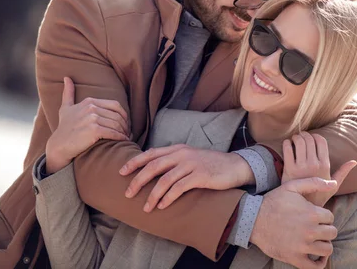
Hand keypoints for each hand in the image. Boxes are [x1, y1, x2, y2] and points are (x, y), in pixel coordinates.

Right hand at [45, 77, 129, 173]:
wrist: (59, 145)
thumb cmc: (64, 127)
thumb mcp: (66, 107)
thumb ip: (68, 93)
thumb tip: (66, 77)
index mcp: (89, 101)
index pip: (115, 105)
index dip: (124, 115)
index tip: (126, 123)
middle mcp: (91, 108)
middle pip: (117, 115)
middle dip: (125, 125)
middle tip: (128, 132)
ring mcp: (92, 118)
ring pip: (117, 124)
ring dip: (124, 132)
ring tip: (127, 137)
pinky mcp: (94, 130)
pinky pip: (113, 133)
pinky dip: (121, 137)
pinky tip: (123, 141)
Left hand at [119, 145, 254, 211]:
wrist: (235, 166)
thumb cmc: (210, 164)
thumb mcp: (190, 158)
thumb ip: (174, 161)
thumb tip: (153, 171)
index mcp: (178, 149)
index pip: (151, 153)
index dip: (135, 162)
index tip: (121, 172)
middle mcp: (182, 154)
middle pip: (154, 166)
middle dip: (138, 180)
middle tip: (128, 193)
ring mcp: (191, 164)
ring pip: (165, 179)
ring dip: (153, 195)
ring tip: (146, 207)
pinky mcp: (200, 176)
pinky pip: (179, 187)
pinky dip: (168, 197)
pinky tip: (162, 206)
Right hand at [250, 177, 340, 268]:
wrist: (253, 219)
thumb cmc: (273, 201)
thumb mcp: (292, 186)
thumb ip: (315, 182)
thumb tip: (334, 183)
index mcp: (312, 213)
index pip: (330, 217)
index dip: (323, 216)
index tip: (314, 216)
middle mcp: (310, 231)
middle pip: (332, 233)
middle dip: (325, 229)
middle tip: (315, 227)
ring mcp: (303, 246)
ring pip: (327, 249)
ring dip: (324, 244)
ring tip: (316, 239)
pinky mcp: (295, 258)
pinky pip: (315, 267)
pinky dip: (320, 263)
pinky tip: (317, 256)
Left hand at [282, 132, 356, 206]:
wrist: (302, 206)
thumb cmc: (319, 195)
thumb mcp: (333, 185)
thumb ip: (343, 172)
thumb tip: (354, 161)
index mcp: (325, 165)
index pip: (321, 141)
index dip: (315, 136)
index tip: (311, 138)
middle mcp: (314, 165)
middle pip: (309, 139)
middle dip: (304, 135)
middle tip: (301, 136)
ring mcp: (301, 166)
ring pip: (299, 141)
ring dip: (296, 137)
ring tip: (295, 140)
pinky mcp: (289, 168)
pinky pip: (287, 148)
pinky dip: (287, 143)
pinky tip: (287, 144)